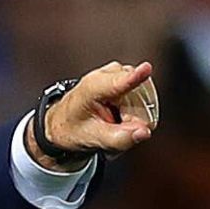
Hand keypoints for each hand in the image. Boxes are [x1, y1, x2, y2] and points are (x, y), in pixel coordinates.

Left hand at [26, 61, 156, 169]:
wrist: (62, 121)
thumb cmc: (73, 128)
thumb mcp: (93, 139)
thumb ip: (120, 138)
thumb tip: (144, 132)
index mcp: (93, 88)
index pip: (119, 82)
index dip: (135, 77)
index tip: (146, 69)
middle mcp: (106, 74)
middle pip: (140, 99)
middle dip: (134, 118)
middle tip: (114, 127)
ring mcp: (117, 72)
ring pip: (144, 97)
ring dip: (134, 114)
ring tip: (114, 120)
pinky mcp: (124, 74)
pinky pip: (142, 94)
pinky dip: (133, 109)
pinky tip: (119, 114)